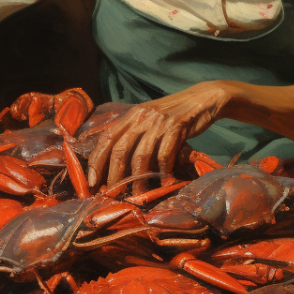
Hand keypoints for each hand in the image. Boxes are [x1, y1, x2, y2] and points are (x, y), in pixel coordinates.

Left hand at [87, 82, 232, 188]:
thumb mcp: (148, 118)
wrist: (201, 99)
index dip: (96, 160)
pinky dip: (163, 172)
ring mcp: (158, 122)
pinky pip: (165, 156)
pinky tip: (163, 184)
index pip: (106, 137)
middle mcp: (141, 117)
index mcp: (131, 115)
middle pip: (120, 149)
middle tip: (112, 192)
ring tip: (137, 194)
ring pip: (141, 156)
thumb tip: (116, 163)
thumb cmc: (172, 113)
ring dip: (138, 179)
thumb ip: (133, 133)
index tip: (92, 181)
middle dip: (114, 174)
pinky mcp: (176, 128)